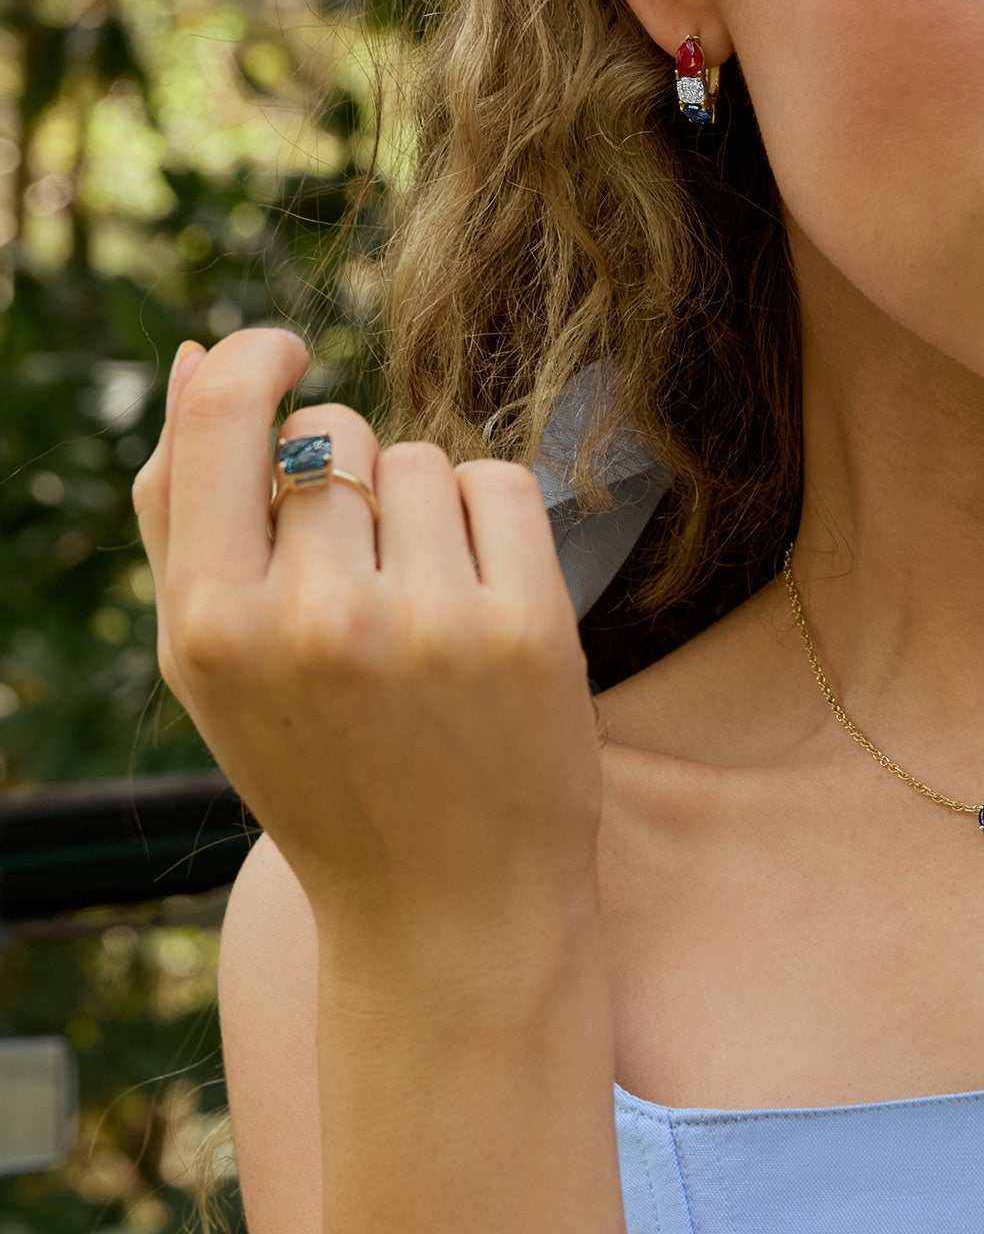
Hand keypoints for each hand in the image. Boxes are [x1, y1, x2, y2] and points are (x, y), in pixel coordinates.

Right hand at [131, 329, 605, 939]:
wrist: (448, 903)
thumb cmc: (319, 761)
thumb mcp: (214, 660)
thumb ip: (183, 507)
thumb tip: (193, 352)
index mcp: (210, 629)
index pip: (223, 420)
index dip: (256, 360)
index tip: (284, 352)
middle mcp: (314, 620)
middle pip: (338, 436)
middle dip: (351, 483)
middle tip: (360, 595)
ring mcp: (429, 622)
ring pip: (423, 458)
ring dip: (425, 510)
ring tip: (421, 616)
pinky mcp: (528, 623)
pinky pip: (502, 483)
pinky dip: (495, 523)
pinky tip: (482, 603)